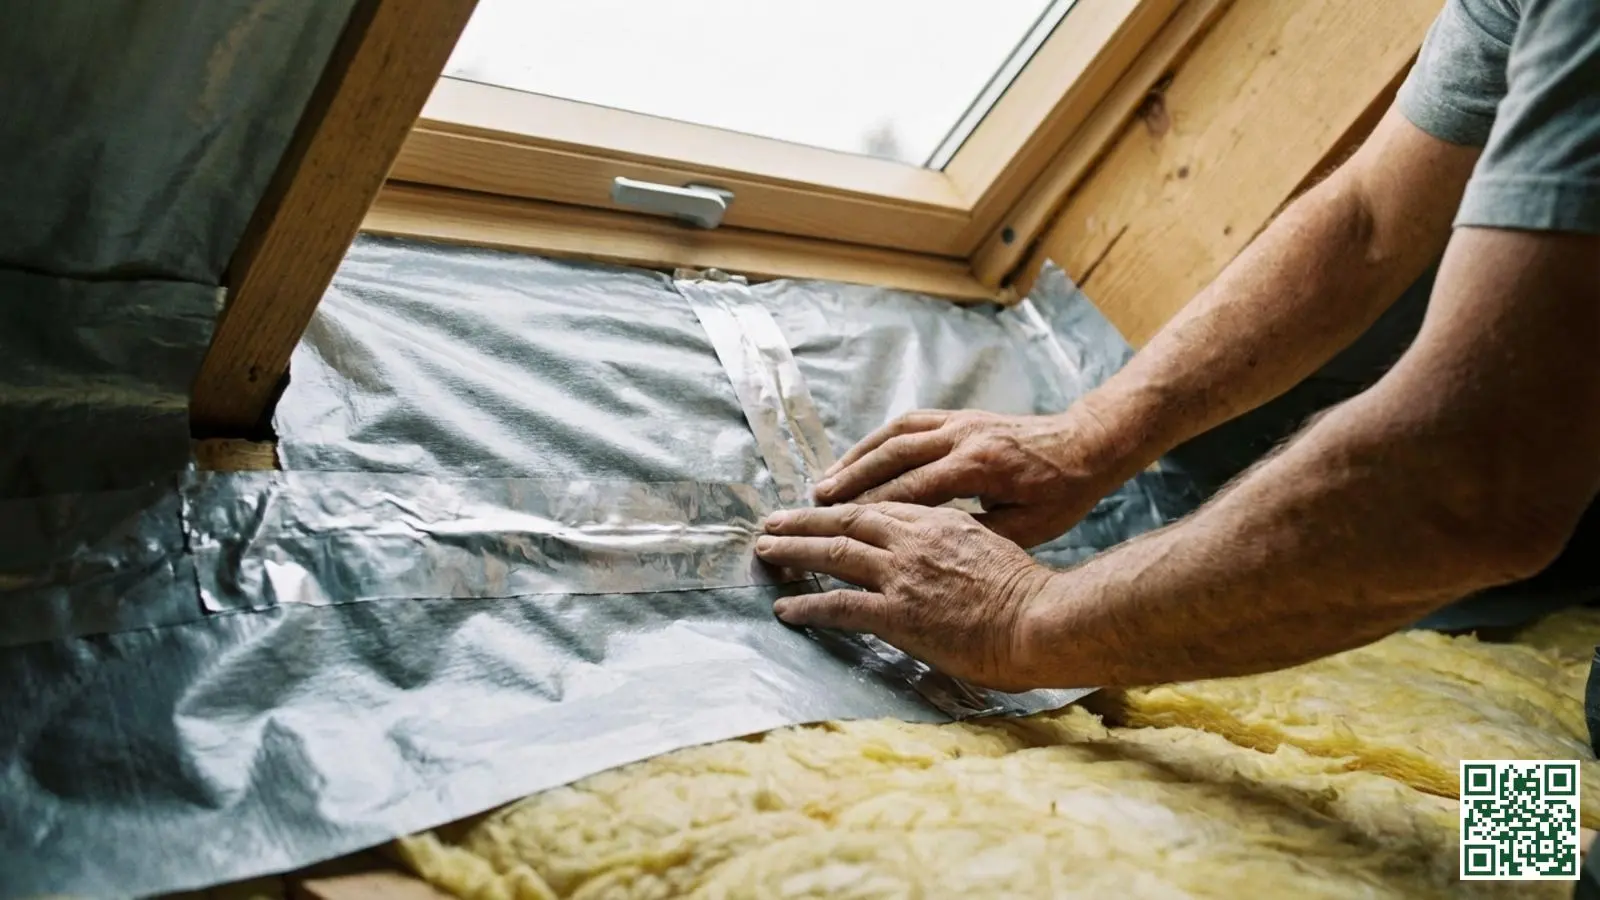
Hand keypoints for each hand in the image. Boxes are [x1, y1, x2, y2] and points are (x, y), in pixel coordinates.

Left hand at [754, 503, 1055, 690]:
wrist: (1042, 619)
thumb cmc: (1027, 593)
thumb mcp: (992, 547)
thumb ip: (956, 542)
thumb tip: (938, 551)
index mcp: (938, 522)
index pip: (879, 508)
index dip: (844, 508)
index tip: (821, 509)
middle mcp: (914, 541)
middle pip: (846, 521)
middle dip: (804, 520)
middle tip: (772, 522)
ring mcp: (903, 576)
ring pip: (834, 555)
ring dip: (793, 552)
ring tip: (765, 552)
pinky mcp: (898, 613)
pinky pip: (839, 605)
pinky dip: (807, 605)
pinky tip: (785, 608)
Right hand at [813, 408, 1129, 548]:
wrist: (1088, 445)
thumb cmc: (1063, 495)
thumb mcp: (1027, 528)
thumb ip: (976, 536)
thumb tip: (927, 549)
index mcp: (980, 467)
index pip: (913, 489)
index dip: (873, 509)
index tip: (839, 528)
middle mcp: (963, 437)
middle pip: (893, 456)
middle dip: (851, 480)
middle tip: (814, 503)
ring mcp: (960, 422)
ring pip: (894, 436)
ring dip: (856, 458)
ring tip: (824, 483)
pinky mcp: (960, 416)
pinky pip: (908, 424)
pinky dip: (877, 441)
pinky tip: (857, 458)